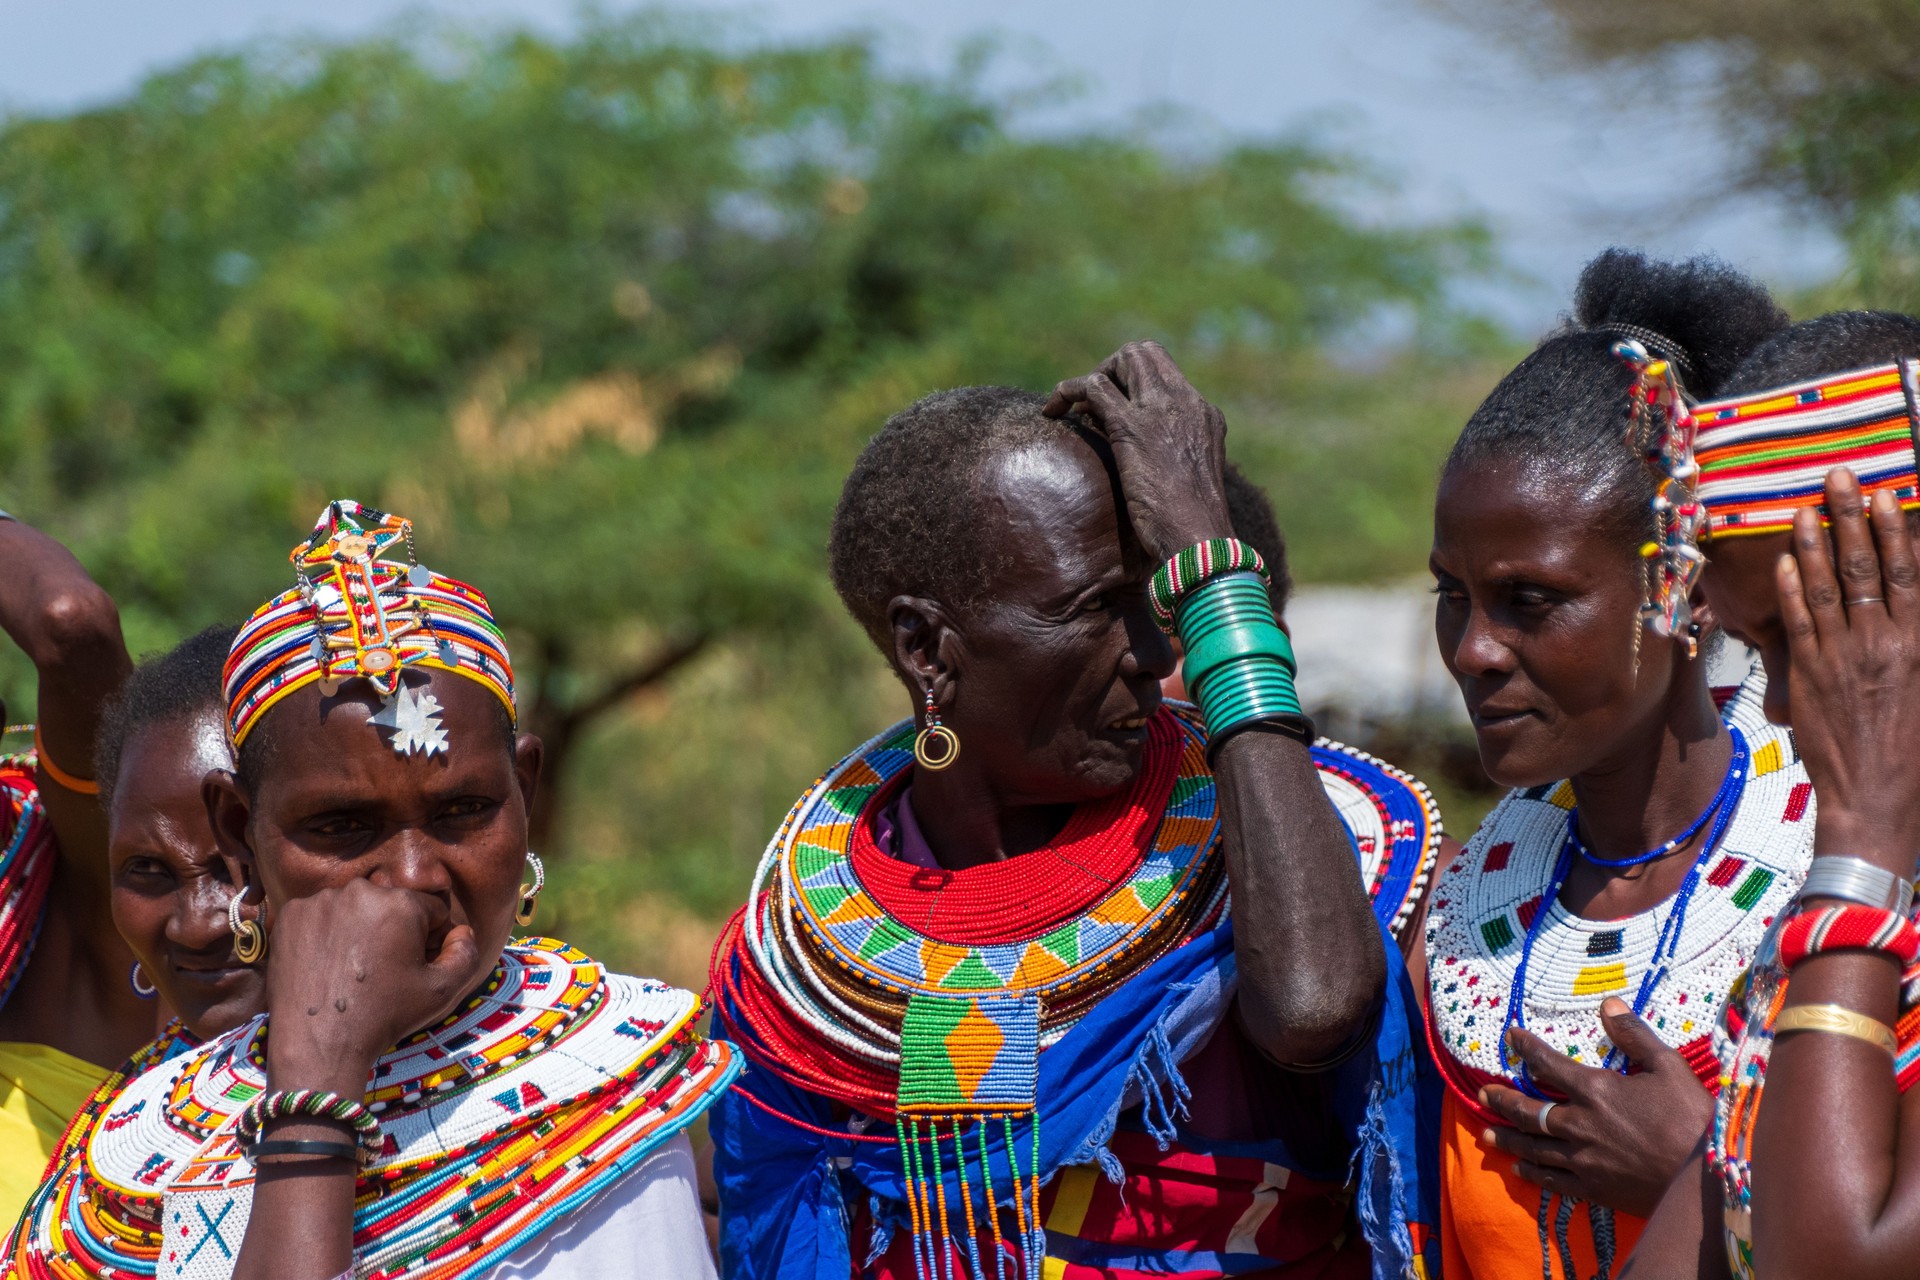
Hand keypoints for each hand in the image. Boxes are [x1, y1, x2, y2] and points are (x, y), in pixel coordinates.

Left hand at [261, 879, 480, 1098]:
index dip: (430, 941)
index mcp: (401, 903)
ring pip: (354, 909)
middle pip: (390, 906)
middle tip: (382, 972)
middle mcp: (359, 891)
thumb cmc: (383, 1016)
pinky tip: (325, 964)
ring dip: (358, 930)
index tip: (414, 968)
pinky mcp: (289, 915)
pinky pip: (319, 916)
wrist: (319, 1044)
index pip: (430, 911)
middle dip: (393, 932)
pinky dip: (324, 934)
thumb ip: (466, 953)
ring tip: (351, 971)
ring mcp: (319, 901)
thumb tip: (461, 932)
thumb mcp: (442, 991)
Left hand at [1042, 340, 1232, 560]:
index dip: (1134, 382)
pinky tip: (1051, 411)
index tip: (1115, 409)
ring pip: (1123, 359)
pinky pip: (1095, 387)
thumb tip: (1149, 467)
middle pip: (1144, 353)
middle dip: (1112, 369)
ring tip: (1072, 408)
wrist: (1201, 541)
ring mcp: (1160, 411)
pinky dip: (1068, 390)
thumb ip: (1176, 460)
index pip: (1167, 373)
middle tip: (1091, 405)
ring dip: (1092, 376)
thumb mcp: (1191, 482)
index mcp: (1205, 415)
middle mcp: (1186, 402)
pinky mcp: (1132, 427)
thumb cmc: (1195, 527)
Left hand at [1477, 998, 1712, 1216]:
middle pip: (1528, 1110)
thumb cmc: (1693, 1119)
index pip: (1548, 1064)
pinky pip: (1552, 1181)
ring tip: (1487, 1133)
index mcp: (1596, 1090)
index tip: (1511, 1036)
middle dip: (1503, 1100)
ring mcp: (1583, 1160)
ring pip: (1533, 1147)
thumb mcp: (1670, 1067)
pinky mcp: (1593, 1189)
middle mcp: (1580, 1124)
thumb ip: (1635, 1035)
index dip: (1526, 1048)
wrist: (1709, 1179)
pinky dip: (1532, 1173)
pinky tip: (1520, 1169)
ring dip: (1507, 1138)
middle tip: (1484, 1093)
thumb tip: (1608, 1004)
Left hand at [1776, 469, 1919, 871]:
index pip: (1910, 574)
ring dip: (1815, 544)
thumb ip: (1910, 648)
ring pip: (1829, 588)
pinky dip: (1791, 590)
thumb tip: (1902, 610)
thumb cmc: (1908, 749)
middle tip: (1839, 477)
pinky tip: (1783, 561)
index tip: (1887, 495)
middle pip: (1868, 568)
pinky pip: (1799, 623)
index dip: (1896, 531)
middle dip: (1853, 519)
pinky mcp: (1811, 676)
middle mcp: (1884, 643)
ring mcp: (1845, 658)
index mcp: (1918, 645)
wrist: (1878, 798)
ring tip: (1804, 507)